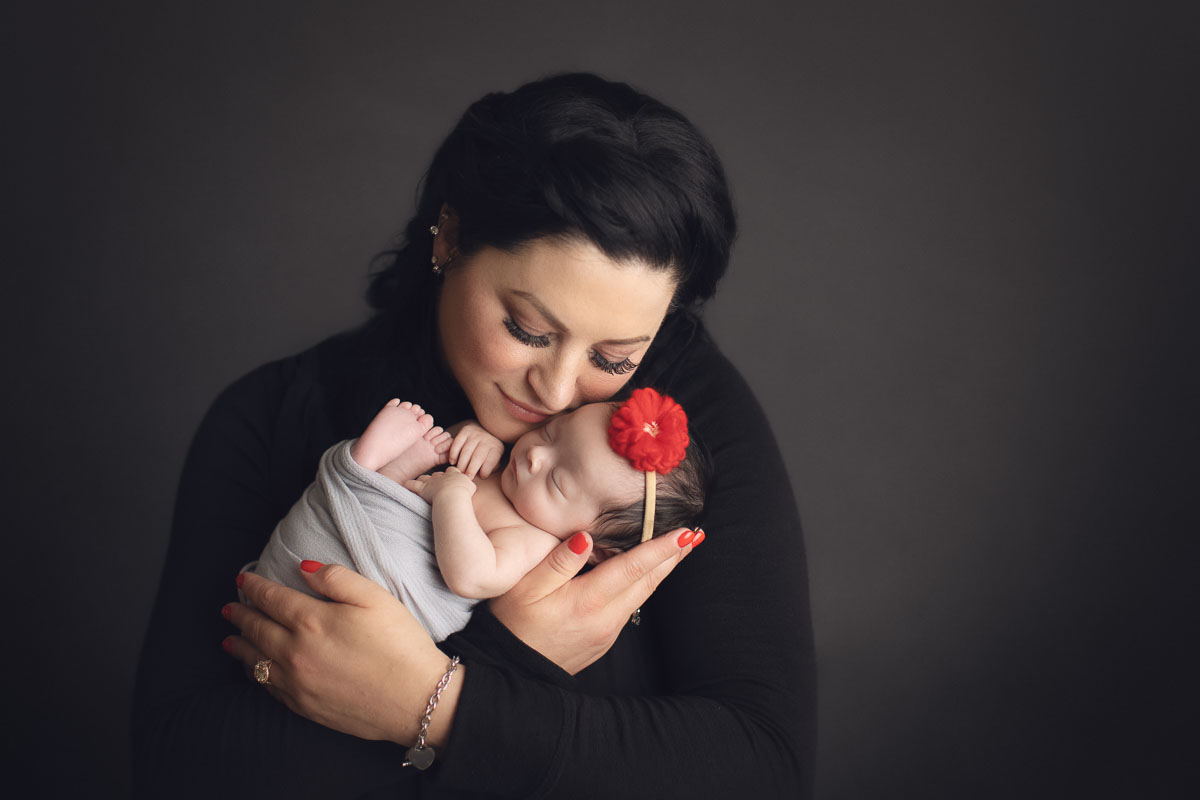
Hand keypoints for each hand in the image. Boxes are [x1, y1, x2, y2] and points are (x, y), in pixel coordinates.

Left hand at [223, 563, 460, 746]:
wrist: (415, 700)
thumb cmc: (400, 645)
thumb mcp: (375, 598)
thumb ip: (336, 578)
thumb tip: (304, 567)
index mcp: (312, 621)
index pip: (271, 599)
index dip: (255, 587)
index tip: (243, 580)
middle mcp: (295, 653)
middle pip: (257, 629)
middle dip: (241, 615)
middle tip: (230, 608)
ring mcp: (297, 683)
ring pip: (255, 661)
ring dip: (240, 646)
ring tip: (231, 639)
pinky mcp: (304, 706)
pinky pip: (268, 687)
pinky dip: (255, 674)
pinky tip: (255, 670)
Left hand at [403, 466, 476, 502]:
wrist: (453, 495)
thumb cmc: (464, 492)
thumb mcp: (472, 487)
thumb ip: (470, 485)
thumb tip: (473, 486)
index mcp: (454, 475)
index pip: (452, 471)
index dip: (451, 473)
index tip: (450, 475)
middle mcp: (442, 476)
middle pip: (438, 474)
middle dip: (436, 477)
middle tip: (435, 480)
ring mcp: (432, 481)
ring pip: (425, 478)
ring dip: (423, 480)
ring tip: (421, 481)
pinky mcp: (423, 488)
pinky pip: (414, 485)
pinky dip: (409, 484)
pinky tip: (405, 484)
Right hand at [447, 420, 504, 477]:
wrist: (486, 430)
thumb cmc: (489, 451)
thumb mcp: (496, 459)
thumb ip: (491, 468)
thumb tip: (481, 475)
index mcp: (496, 448)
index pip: (490, 462)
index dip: (485, 472)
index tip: (481, 477)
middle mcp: (487, 440)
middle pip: (478, 457)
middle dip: (471, 469)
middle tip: (466, 478)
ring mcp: (475, 434)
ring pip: (466, 451)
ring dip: (461, 463)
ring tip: (459, 471)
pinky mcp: (465, 431)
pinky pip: (457, 443)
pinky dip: (453, 453)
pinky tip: (453, 461)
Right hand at [488, 527, 701, 674]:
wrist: (510, 669)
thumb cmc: (512, 624)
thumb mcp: (525, 588)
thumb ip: (559, 561)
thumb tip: (586, 536)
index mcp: (589, 601)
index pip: (634, 567)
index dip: (661, 548)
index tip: (686, 532)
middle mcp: (606, 618)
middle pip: (648, 581)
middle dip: (674, 556)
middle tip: (697, 534)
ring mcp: (608, 631)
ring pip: (643, 594)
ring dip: (662, 570)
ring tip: (681, 549)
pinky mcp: (604, 638)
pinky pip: (630, 606)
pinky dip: (644, 585)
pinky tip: (646, 574)